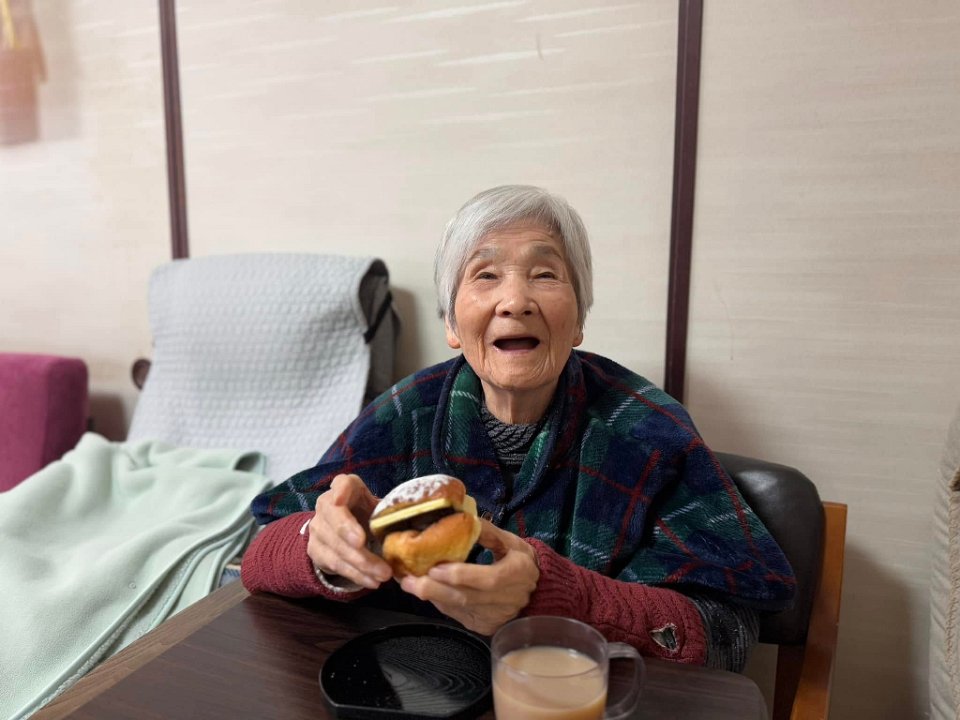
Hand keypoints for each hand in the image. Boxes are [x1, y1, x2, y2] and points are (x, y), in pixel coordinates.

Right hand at [306, 474, 391, 589]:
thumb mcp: (379, 507)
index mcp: (347, 487)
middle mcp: (326, 504)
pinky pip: (335, 564)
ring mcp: (318, 528)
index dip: (340, 491)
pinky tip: (372, 581)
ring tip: (384, 574)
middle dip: (349, 534)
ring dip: (361, 563)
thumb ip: (390, 511)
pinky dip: (355, 575)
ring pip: (336, 546)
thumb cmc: (368, 514)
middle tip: (366, 545)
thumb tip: (414, 521)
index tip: (340, 500)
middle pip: (335, 518)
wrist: (345, 530)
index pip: (341, 484)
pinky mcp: (315, 550)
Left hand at [399, 520, 539, 635]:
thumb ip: (490, 532)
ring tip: (409, 584)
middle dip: (434, 589)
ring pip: (459, 608)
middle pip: (467, 597)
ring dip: (432, 596)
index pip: (488, 579)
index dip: (461, 575)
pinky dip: (440, 603)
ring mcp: (494, 617)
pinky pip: (458, 615)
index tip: (435, 568)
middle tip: (408, 580)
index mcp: (517, 574)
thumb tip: (466, 518)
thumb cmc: (522, 563)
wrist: (538, 594)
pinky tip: (427, 592)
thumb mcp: (512, 542)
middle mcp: (507, 600)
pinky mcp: (484, 625)